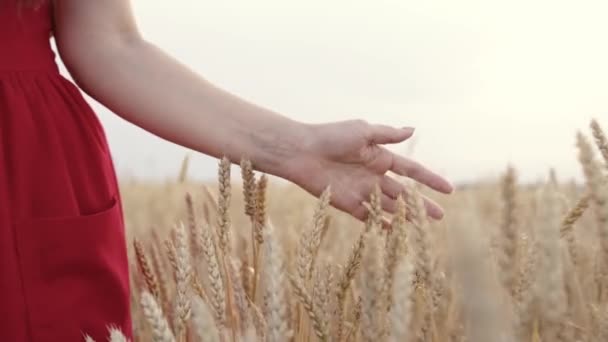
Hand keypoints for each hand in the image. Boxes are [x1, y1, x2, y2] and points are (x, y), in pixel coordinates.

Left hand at [282, 120, 452, 220]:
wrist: (301, 152)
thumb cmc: (330, 136)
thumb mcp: (362, 131)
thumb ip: (387, 135)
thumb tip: (413, 130)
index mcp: (379, 157)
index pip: (411, 170)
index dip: (429, 179)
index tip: (449, 189)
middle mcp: (373, 175)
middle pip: (403, 193)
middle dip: (421, 204)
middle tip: (440, 216)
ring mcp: (361, 191)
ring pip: (389, 206)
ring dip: (405, 216)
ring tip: (422, 227)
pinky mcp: (347, 203)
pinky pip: (368, 217)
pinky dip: (380, 225)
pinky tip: (394, 233)